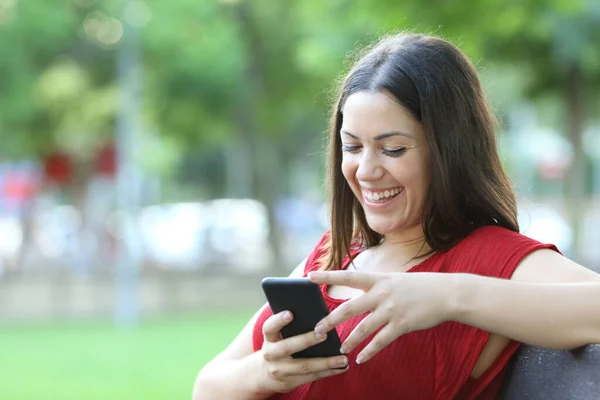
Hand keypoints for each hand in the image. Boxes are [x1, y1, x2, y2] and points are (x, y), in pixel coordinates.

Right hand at [258, 310, 348, 392]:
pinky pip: (311, 377)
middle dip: (307, 340)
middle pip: (288, 347)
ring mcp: (279, 370)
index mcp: (269, 338)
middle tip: (324, 334)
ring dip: (326, 362)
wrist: (266, 375)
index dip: (278, 320)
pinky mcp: (290, 382)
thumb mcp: (277, 337)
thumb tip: (314, 312)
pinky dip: (328, 372)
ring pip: (304, 366)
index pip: (269, 327)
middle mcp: (271, 354)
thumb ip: (289, 327)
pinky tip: (341, 368)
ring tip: (343, 358)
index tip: (290, 313)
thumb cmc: (278, 347)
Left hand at [308, 270, 455, 363]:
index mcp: (378, 279)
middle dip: (330, 320)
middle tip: (316, 330)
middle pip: (349, 308)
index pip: (347, 276)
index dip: (327, 276)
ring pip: (363, 328)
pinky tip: (360, 359)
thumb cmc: (419, 286)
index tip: (308, 276)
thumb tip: (359, 298)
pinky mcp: (402, 324)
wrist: (447, 293)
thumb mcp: (395, 279)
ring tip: (339, 349)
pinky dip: (369, 352)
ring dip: (349, 340)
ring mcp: (391, 309)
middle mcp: (381, 293)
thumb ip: (377, 288)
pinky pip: (380, 341)